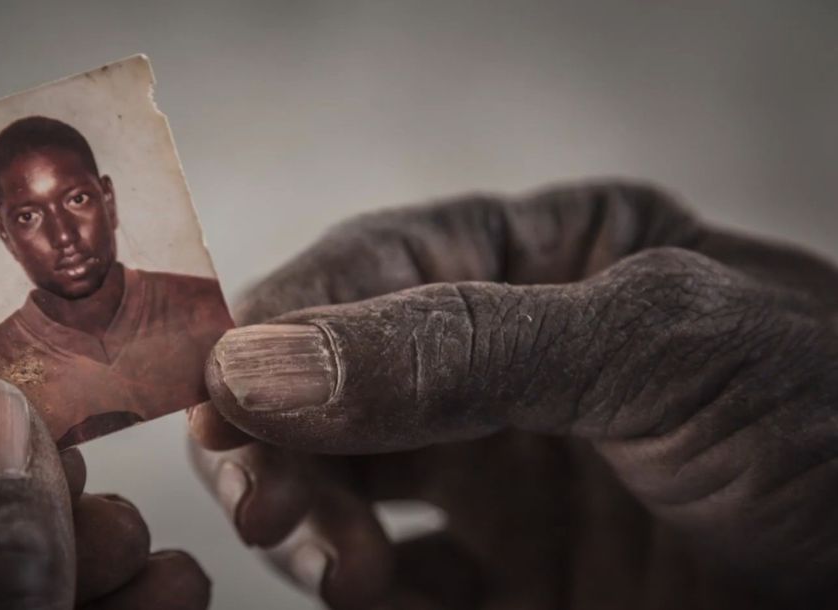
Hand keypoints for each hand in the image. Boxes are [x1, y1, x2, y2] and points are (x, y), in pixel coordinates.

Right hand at [189, 181, 837, 608]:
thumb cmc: (827, 416)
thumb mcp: (653, 344)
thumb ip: (457, 346)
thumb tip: (260, 362)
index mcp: (540, 259)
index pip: (368, 269)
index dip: (278, 321)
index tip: (217, 391)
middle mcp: (503, 361)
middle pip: (334, 380)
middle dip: (279, 433)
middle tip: (255, 490)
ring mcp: (505, 472)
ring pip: (347, 483)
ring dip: (311, 519)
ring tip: (335, 563)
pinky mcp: (515, 574)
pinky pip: (401, 584)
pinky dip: (365, 597)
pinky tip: (372, 600)